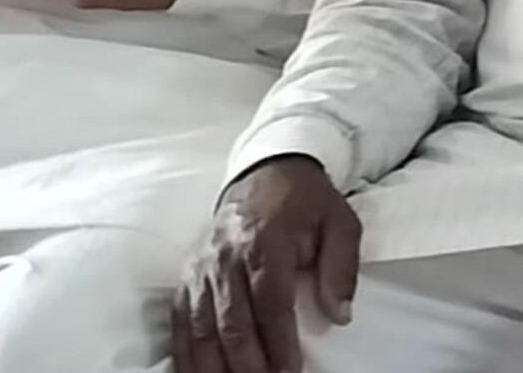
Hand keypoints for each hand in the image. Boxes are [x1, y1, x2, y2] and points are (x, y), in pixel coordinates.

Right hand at [174, 155, 361, 372]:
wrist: (267, 171)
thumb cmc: (308, 203)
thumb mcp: (341, 224)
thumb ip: (342, 270)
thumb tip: (340, 315)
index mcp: (264, 242)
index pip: (270, 304)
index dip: (279, 343)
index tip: (291, 371)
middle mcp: (224, 257)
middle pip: (231, 322)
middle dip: (247, 363)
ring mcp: (200, 268)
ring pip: (200, 327)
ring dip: (214, 365)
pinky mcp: (186, 275)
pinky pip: (180, 320)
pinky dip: (186, 352)